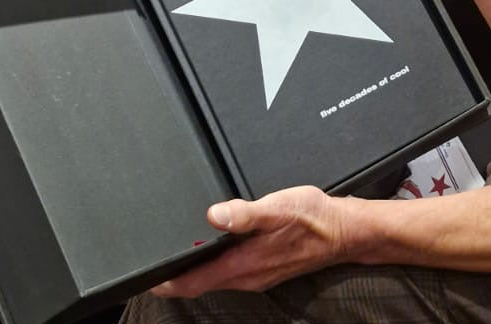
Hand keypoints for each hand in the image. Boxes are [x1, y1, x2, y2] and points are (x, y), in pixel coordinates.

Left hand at [151, 186, 351, 296]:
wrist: (344, 231)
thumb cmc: (313, 218)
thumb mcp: (278, 208)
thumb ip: (245, 213)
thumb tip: (213, 214)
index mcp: (243, 265)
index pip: (193, 282)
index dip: (167, 282)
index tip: (145, 277)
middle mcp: (247, 277)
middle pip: (201, 283)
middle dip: (178, 275)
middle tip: (157, 261)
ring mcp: (257, 275)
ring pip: (217, 278)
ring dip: (198, 269)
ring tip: (182, 252)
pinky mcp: (267, 269)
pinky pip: (233, 272)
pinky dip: (218, 264)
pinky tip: (218, 247)